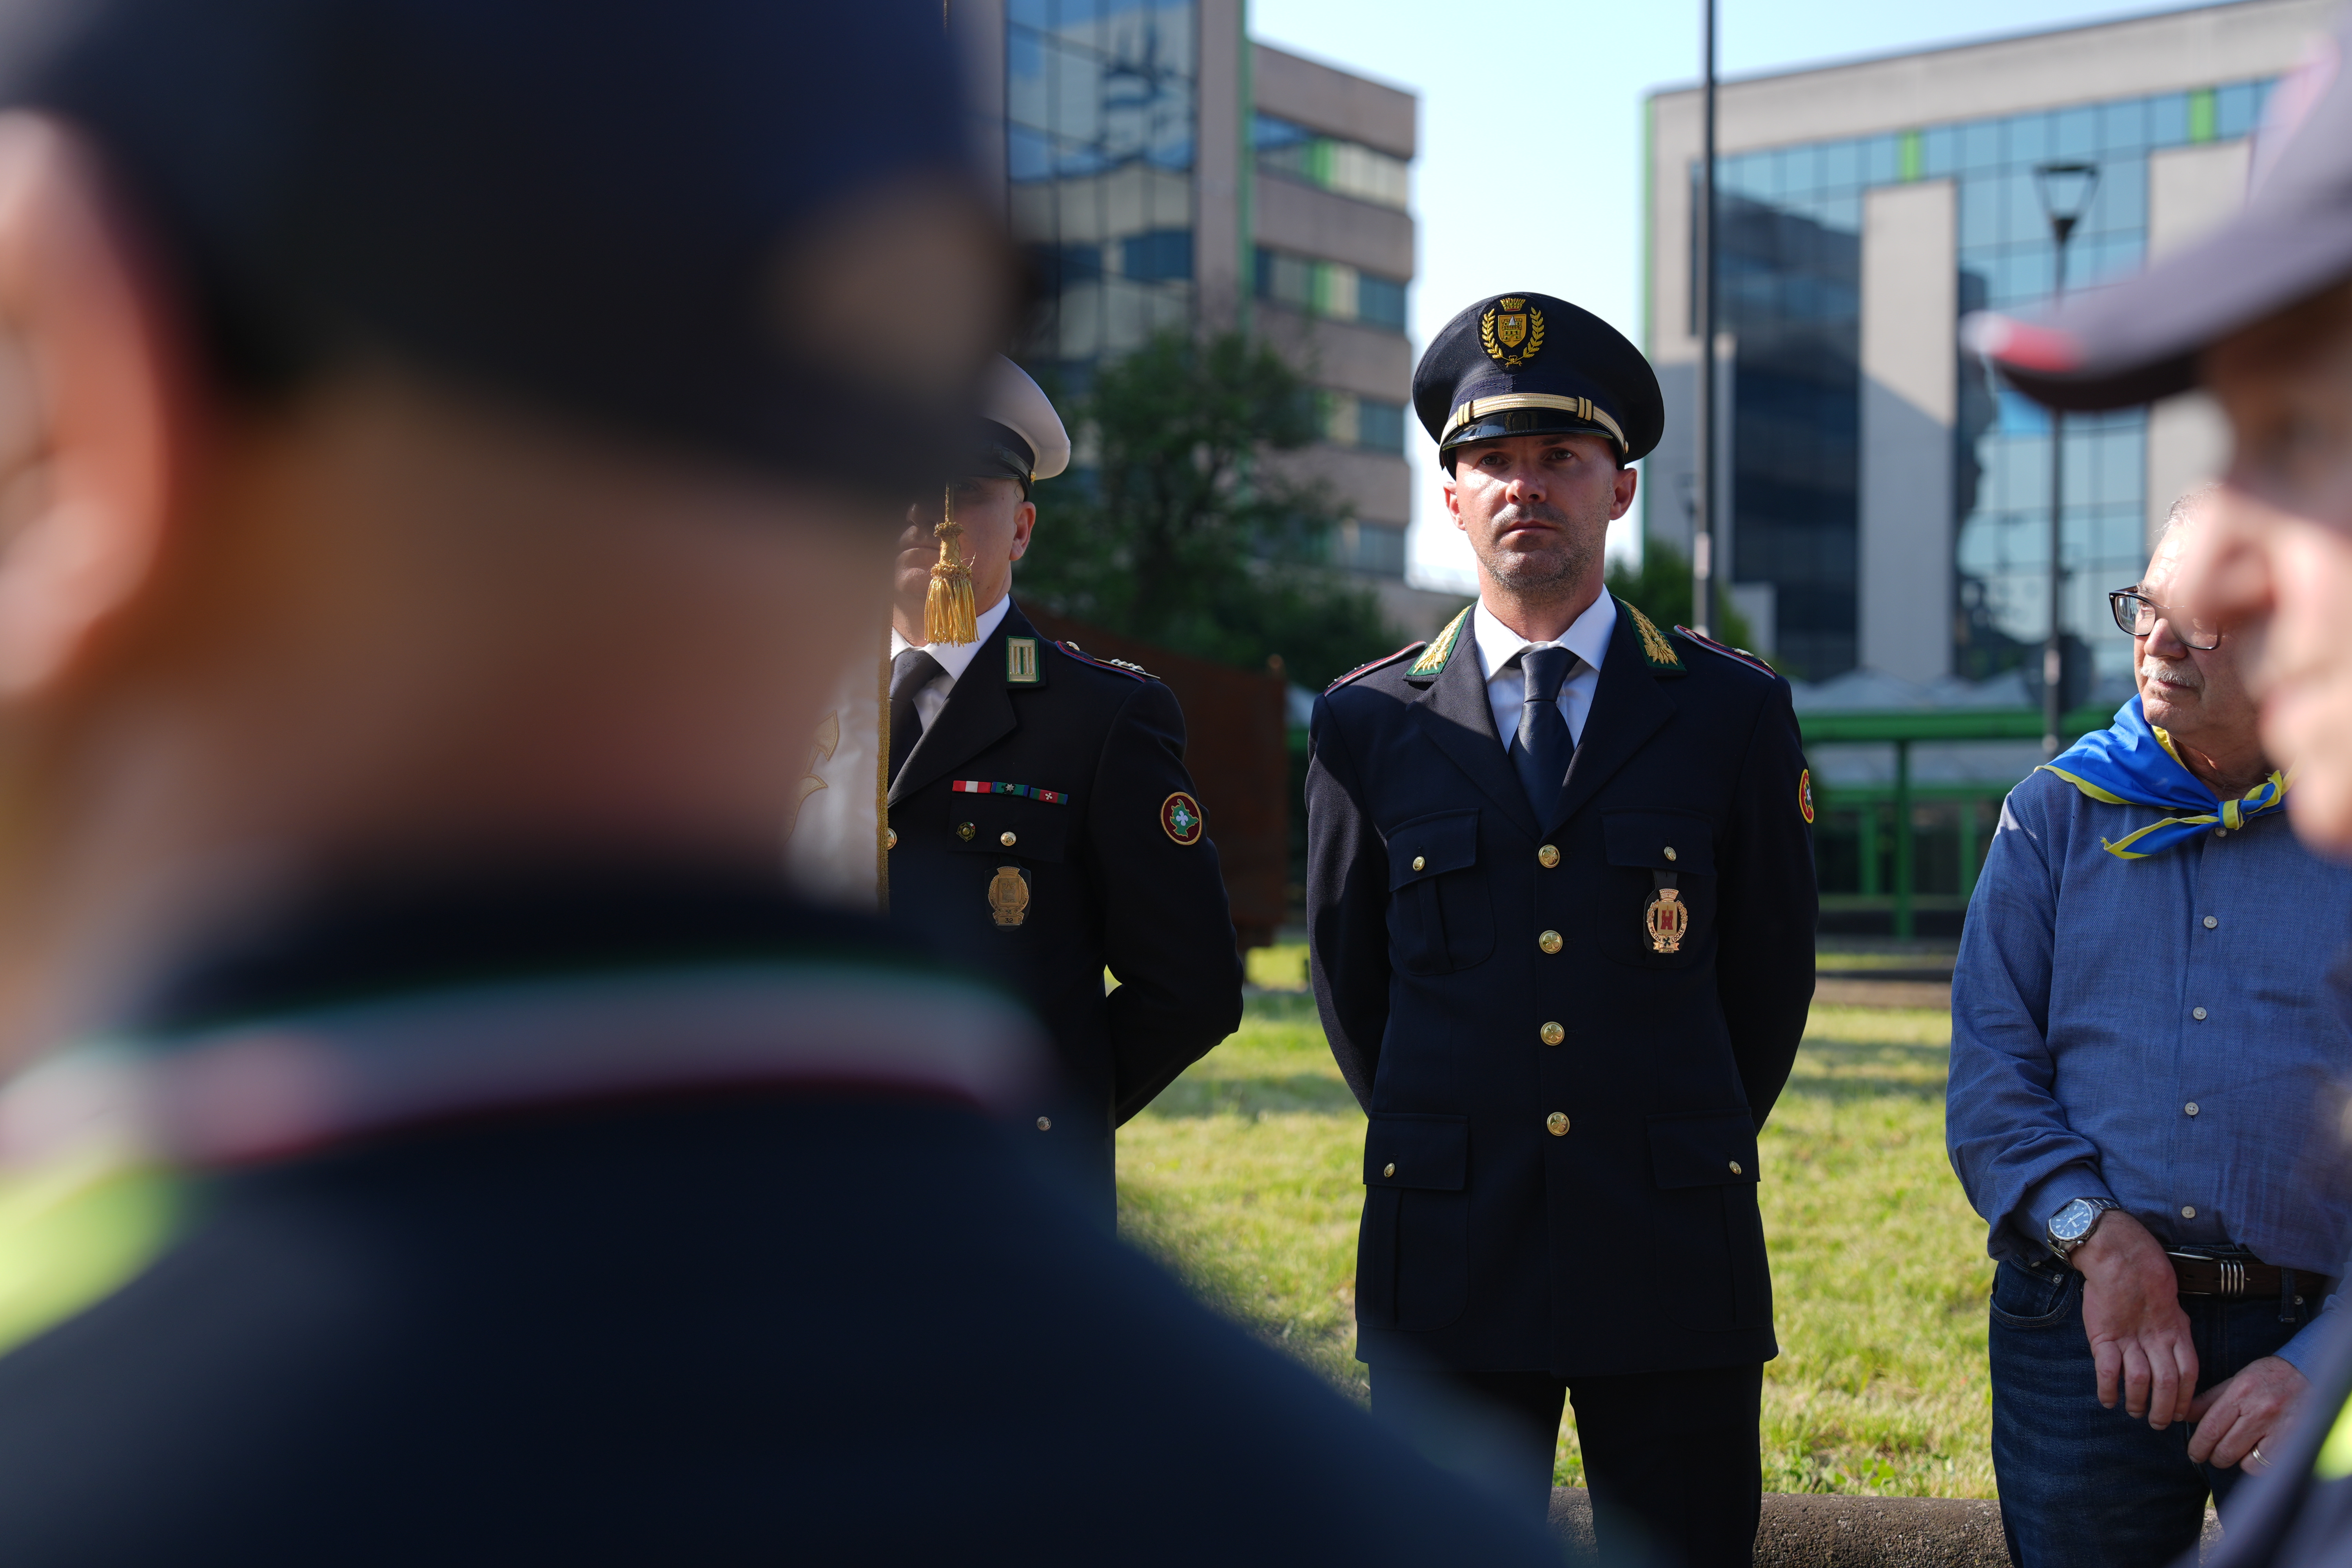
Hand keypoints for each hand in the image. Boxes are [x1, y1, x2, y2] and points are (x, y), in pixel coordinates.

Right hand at [2074, 1211, 2197, 1427]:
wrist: (2118, 1254)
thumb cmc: (2145, 1275)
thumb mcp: (2171, 1305)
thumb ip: (2174, 1331)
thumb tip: (2178, 1356)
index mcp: (2177, 1331)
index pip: (2189, 1374)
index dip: (2185, 1398)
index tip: (2179, 1414)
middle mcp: (2156, 1338)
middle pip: (2167, 1383)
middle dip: (2163, 1409)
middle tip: (2157, 1424)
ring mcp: (2129, 1337)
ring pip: (2140, 1380)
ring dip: (2137, 1402)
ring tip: (2133, 1412)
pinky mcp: (2104, 1334)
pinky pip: (2107, 1369)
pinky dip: (2108, 1389)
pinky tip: (2108, 1400)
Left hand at [2189, 1356, 2308, 1471]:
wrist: (2308, 1374)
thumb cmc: (2267, 1377)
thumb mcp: (2236, 1381)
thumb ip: (2209, 1399)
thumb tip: (2184, 1417)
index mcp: (2241, 1392)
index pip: (2210, 1428)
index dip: (2198, 1446)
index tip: (2193, 1453)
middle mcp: (2259, 1411)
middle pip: (2225, 1449)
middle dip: (2213, 1457)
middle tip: (2208, 1456)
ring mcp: (2279, 1428)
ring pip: (2245, 1461)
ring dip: (2234, 1460)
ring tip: (2233, 1451)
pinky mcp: (2293, 1441)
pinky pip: (2266, 1465)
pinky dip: (2256, 1464)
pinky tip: (2254, 1453)